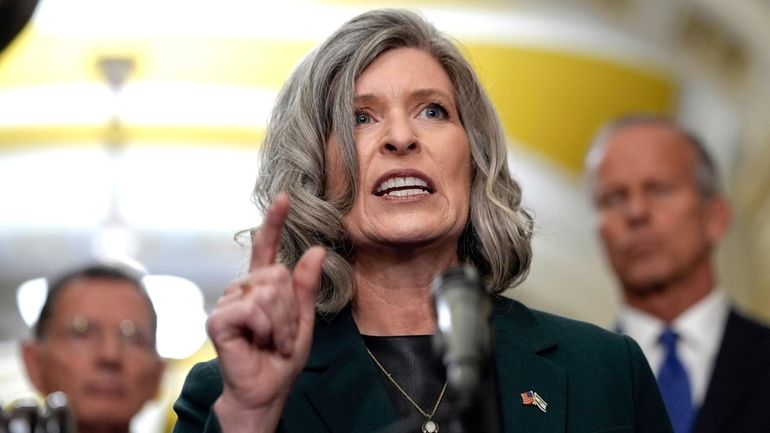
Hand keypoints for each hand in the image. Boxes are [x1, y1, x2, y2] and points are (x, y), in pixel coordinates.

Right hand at [207, 193, 325, 431]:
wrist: (265, 391)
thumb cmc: (280, 359)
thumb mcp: (303, 320)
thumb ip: (306, 287)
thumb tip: (317, 250)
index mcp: (262, 287)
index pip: (266, 248)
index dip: (274, 222)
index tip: (284, 197)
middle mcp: (242, 290)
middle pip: (277, 275)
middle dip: (290, 310)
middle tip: (282, 335)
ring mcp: (227, 303)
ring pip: (268, 293)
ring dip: (281, 324)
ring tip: (272, 342)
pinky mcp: (218, 319)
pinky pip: (253, 309)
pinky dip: (266, 329)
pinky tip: (258, 344)